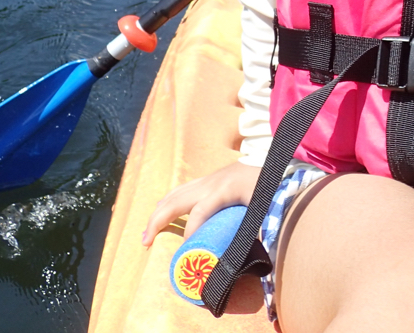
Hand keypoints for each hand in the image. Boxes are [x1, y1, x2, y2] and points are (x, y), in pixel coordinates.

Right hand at [142, 159, 262, 245]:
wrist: (267, 159)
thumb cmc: (264, 184)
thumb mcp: (261, 205)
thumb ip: (253, 228)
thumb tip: (247, 254)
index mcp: (222, 191)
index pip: (199, 213)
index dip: (190, 231)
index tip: (185, 251)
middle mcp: (208, 185)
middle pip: (175, 202)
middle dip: (157, 222)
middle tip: (146, 242)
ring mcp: (204, 181)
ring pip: (173, 195)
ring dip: (157, 213)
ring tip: (147, 233)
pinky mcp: (204, 181)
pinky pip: (179, 191)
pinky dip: (166, 203)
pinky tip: (159, 213)